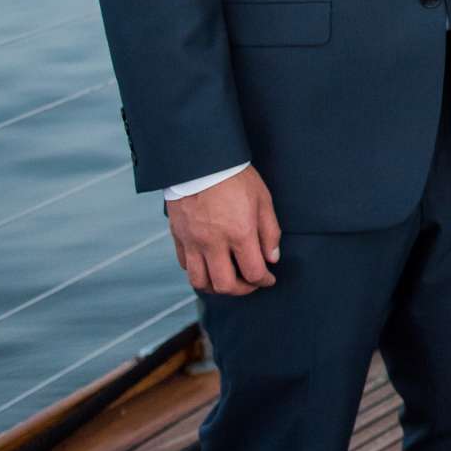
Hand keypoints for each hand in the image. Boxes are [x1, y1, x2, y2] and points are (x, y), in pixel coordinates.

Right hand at [166, 167, 280, 295]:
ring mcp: (193, 241)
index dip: (264, 280)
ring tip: (228, 279)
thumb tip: (272, 258)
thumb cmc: (236, 177)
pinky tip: (209, 265)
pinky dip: (198, 272)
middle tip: (250, 282)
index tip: (269, 279)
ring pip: (200, 281)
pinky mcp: (178, 236)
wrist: (200, 160)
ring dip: (216, 287)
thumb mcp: (263, 200)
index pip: (253, 272)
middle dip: (242, 290)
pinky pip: (184, 265)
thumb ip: (270, 232)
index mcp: (239, 233)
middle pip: (225, 285)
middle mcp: (214, 242)